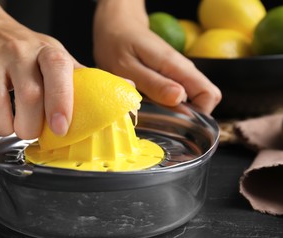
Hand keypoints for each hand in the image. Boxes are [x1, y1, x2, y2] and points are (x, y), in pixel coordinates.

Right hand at [0, 0, 81, 138]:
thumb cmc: (24, 48)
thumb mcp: (53, 54)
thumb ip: (76, 77)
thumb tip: (109, 95)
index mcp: (46, 50)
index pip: (57, 70)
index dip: (61, 101)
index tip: (61, 127)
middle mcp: (18, 52)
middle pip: (28, 96)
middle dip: (30, 126)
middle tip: (31, 132)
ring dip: (5, 127)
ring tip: (11, 126)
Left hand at [93, 0, 220, 113]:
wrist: (115, 25)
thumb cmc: (116, 44)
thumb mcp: (128, 67)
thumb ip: (153, 83)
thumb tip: (179, 98)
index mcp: (177, 67)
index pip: (210, 95)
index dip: (199, 114)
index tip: (177, 125)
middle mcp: (182, 70)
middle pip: (203, 99)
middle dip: (188, 117)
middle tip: (161, 122)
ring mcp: (176, 73)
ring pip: (190, 99)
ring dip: (175, 112)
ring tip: (150, 114)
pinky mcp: (168, 76)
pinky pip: (176, 95)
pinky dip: (166, 106)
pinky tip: (148, 106)